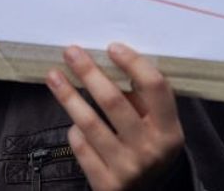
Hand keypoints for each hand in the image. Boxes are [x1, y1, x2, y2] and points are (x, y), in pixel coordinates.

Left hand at [45, 42, 185, 189]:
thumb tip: (111, 61)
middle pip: (114, 101)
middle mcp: (150, 150)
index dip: (133, 63)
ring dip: (68, 96)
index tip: (112, 47)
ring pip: (90, 124)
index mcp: (170, 130)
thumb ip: (143, 100)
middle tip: (72, 52)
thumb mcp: (159, 127)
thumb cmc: (150, 149)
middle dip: (89, 73)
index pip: (154, 87)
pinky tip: (72, 121)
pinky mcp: (105, 183)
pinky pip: (81, 147)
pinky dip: (74, 131)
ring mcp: (126, 169)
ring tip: (54, 76)